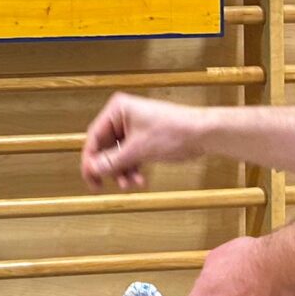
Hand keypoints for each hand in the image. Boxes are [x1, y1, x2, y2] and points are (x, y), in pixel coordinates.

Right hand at [81, 92, 206, 190]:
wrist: (203, 134)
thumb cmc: (175, 131)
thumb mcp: (137, 150)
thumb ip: (112, 161)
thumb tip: (93, 169)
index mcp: (117, 110)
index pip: (94, 137)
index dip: (91, 160)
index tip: (91, 178)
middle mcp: (123, 116)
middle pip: (105, 147)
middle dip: (110, 168)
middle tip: (106, 185)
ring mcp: (134, 127)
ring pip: (118, 155)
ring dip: (123, 172)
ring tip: (131, 184)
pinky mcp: (145, 138)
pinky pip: (131, 156)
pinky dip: (133, 169)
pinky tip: (140, 180)